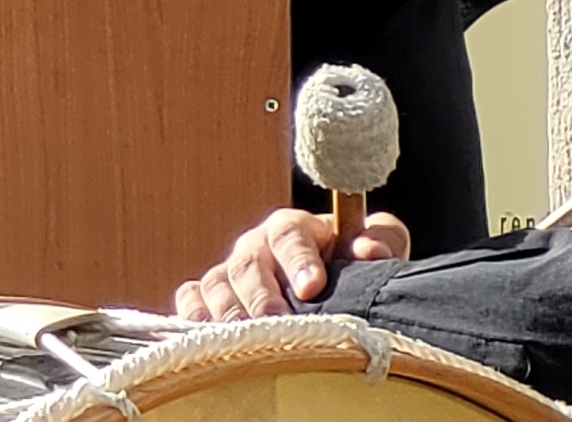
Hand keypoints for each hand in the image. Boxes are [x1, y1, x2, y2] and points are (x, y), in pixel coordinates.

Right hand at [173, 205, 408, 319]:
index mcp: (293, 229)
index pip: (289, 234)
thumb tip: (370, 252)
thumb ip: (382, 237)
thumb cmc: (351, 264)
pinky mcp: (207, 294)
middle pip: (247, 265)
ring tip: (248, 341)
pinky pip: (189, 299)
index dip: (298, 260)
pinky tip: (209, 338)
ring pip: (215, 284)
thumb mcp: (377, 244)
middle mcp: (254, 246)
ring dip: (228, 313)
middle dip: (261, 297)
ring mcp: (227, 270)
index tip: (312, 288)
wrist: (325, 284)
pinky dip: (193, 315)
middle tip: (278, 324)